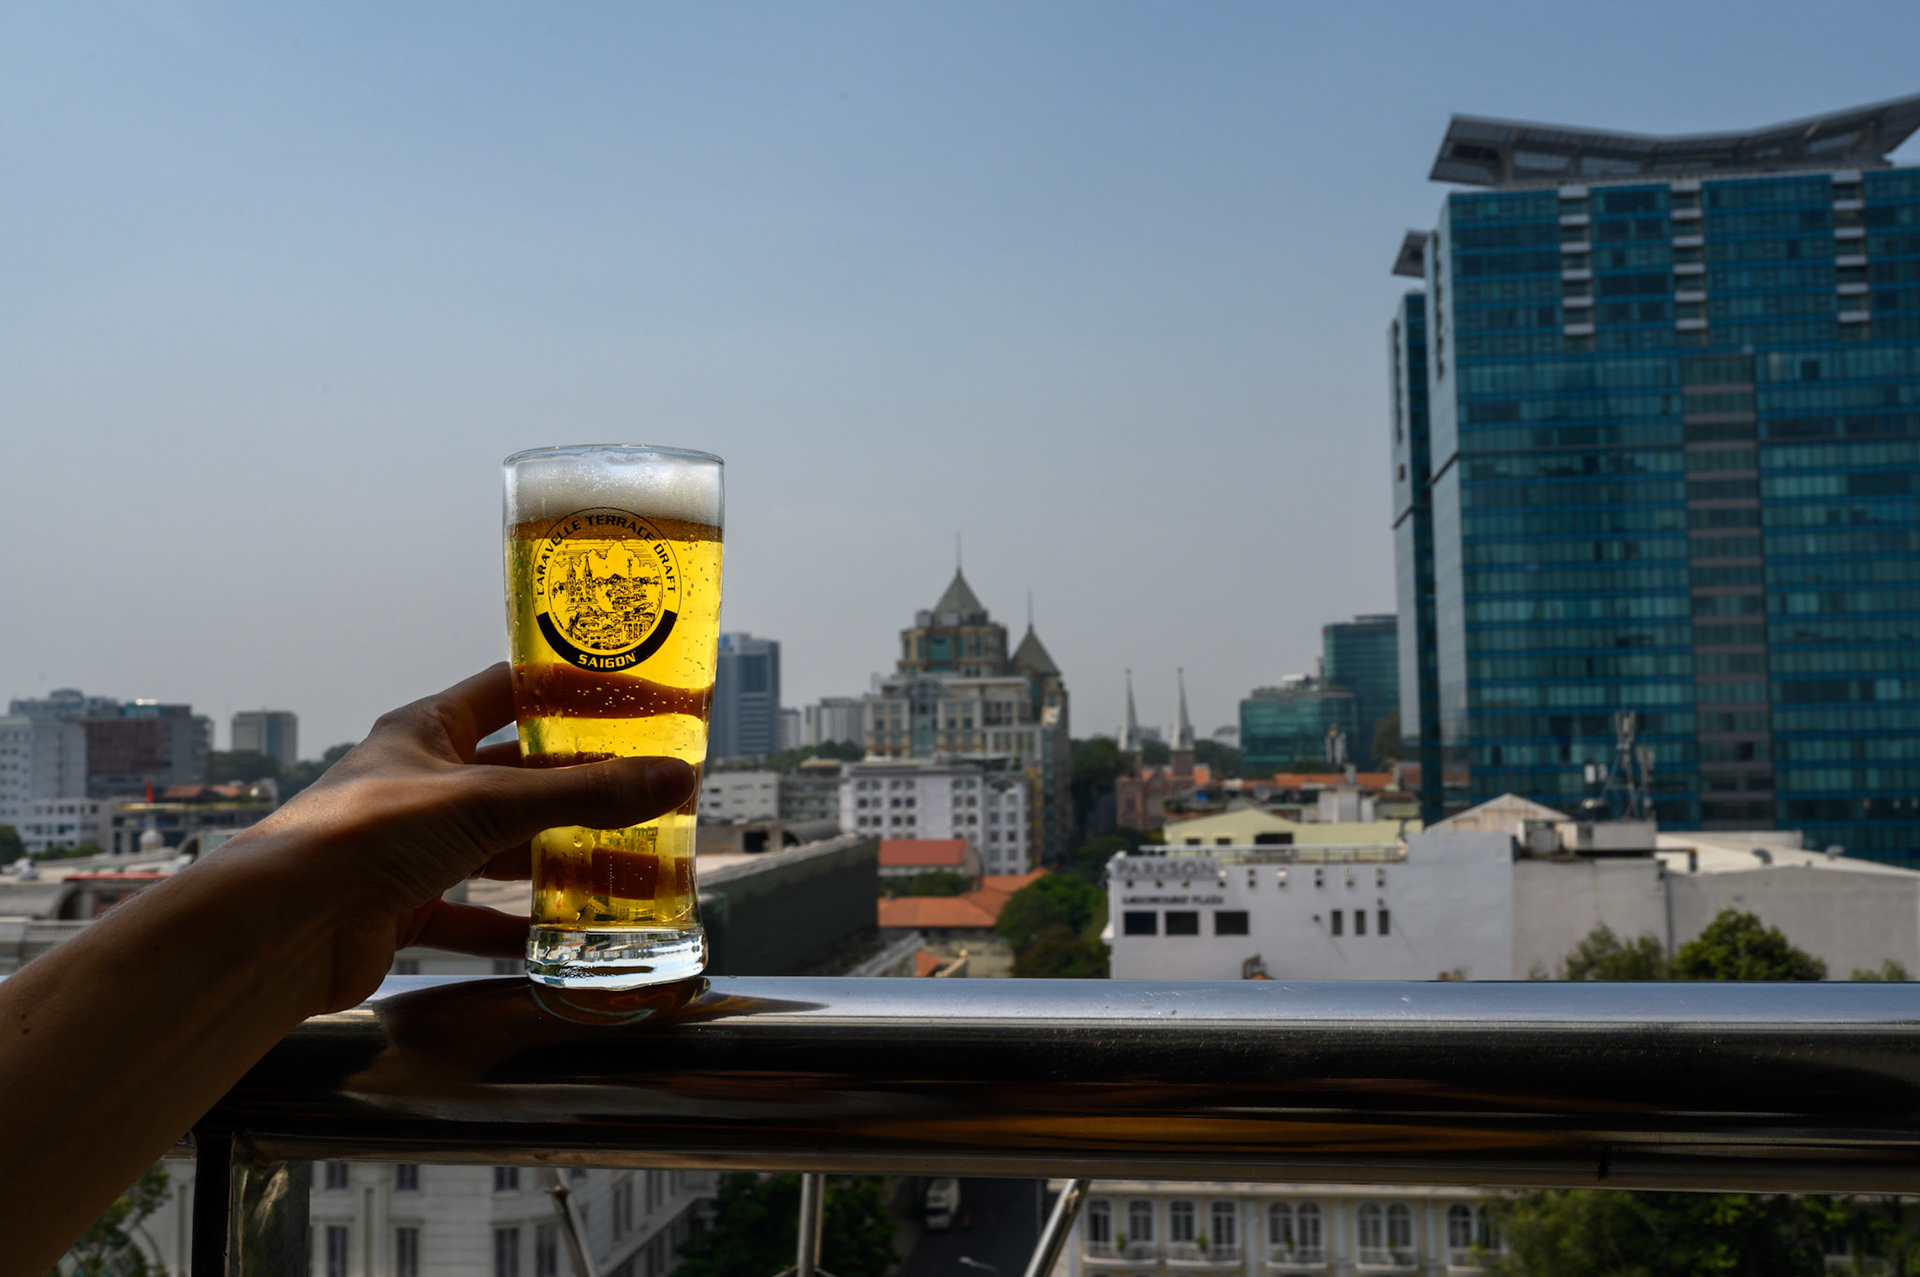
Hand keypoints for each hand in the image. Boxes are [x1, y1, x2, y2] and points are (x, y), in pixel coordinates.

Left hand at [231, 662, 694, 1013]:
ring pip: (498, 846)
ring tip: (623, 865)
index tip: (633, 697)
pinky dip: (512, 926)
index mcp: (427, 730)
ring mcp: (409, 847)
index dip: (569, 692)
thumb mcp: (489, 803)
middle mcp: (418, 782)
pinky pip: (470, 915)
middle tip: (647, 789)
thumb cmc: (366, 834)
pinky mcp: (401, 909)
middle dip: (578, 785)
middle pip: (515, 775)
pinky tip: (558, 934)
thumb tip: (675, 777)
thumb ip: (584, 794)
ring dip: (552, 857)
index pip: (510, 692)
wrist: (280, 928)